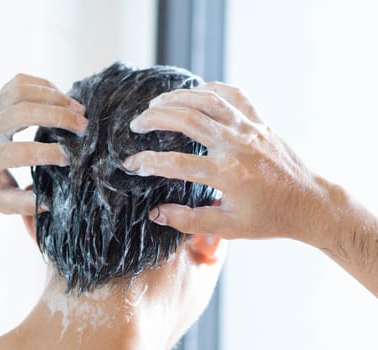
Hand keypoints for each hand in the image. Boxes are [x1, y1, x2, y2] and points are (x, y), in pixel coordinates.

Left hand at [0, 74, 86, 214]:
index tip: (71, 158)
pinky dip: (45, 86)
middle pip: (21, 113)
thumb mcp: (0, 203)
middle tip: (83, 125)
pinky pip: (20, 83)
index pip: (20, 151)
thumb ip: (23, 205)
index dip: (48, 153)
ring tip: (78, 109)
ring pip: (21, 91)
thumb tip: (48, 204)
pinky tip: (62, 99)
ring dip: (54, 96)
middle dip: (56, 116)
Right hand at [123, 82, 327, 240]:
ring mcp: (250, 129)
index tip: (131, 164)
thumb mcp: (228, 227)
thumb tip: (156, 213)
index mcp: (227, 174)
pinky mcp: (260, 122)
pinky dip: (212, 89)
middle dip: (155, 118)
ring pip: (208, 100)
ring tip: (156, 103)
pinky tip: (195, 92)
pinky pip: (235, 95)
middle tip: (137, 123)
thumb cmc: (269, 218)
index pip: (176, 164)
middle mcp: (237, 145)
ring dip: (178, 97)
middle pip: (187, 120)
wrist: (309, 204)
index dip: (148, 163)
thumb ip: (189, 220)